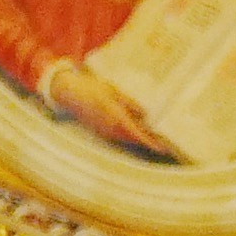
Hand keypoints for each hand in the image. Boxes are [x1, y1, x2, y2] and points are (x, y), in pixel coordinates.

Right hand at [44, 62, 177, 155]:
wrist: (70, 93)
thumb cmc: (92, 87)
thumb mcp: (114, 91)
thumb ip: (129, 103)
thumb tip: (146, 114)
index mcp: (115, 117)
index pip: (137, 134)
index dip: (150, 142)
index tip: (163, 148)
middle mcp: (110, 128)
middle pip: (134, 139)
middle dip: (149, 141)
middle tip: (165, 141)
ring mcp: (104, 131)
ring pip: (126, 138)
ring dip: (139, 139)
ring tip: (155, 137)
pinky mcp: (100, 130)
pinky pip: (118, 136)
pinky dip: (129, 135)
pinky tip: (137, 130)